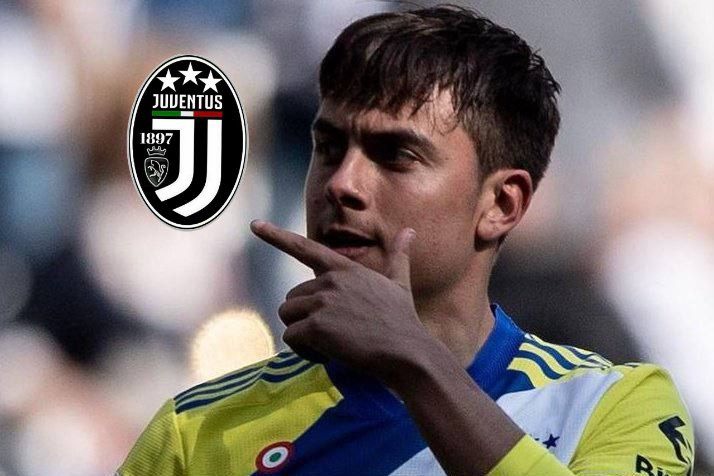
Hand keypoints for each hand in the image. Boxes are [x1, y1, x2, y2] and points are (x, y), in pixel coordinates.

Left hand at [250, 220, 430, 385]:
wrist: (406, 351)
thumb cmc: (403, 320)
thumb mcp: (399, 282)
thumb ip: (399, 256)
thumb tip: (410, 232)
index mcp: (345, 269)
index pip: (305, 248)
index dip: (276, 236)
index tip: (255, 225)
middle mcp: (330, 281)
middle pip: (292, 297)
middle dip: (305, 317)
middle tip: (332, 334)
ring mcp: (322, 303)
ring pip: (287, 316)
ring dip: (302, 334)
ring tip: (329, 344)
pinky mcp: (316, 327)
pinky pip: (292, 338)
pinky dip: (304, 351)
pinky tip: (328, 355)